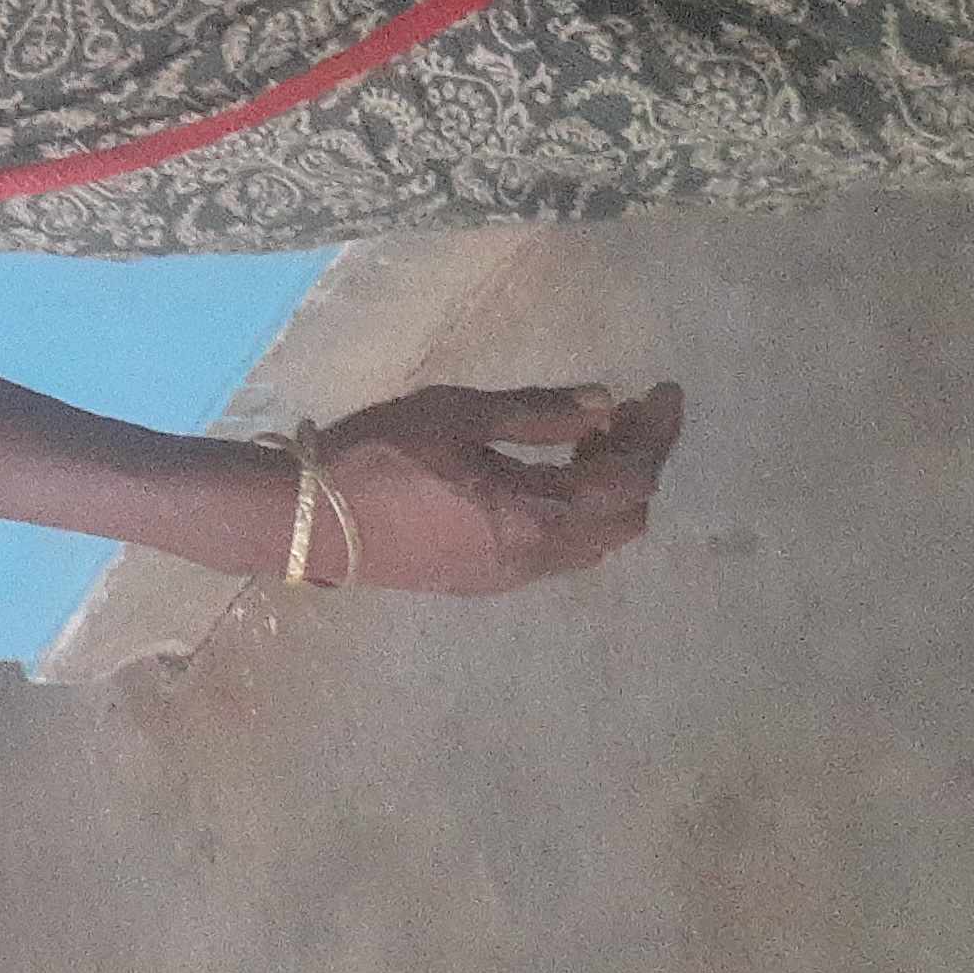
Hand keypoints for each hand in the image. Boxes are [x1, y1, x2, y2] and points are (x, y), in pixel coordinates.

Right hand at [306, 379, 687, 594]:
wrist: (310, 520)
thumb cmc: (380, 455)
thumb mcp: (456, 415)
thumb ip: (536, 412)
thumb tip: (604, 404)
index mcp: (536, 515)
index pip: (629, 478)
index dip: (655, 434)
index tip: (663, 392)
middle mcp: (536, 558)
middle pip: (624, 520)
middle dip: (638, 464)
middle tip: (626, 417)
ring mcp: (509, 577)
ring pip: (592, 543)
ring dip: (605, 493)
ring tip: (586, 443)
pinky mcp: (482, 580)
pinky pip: (556, 552)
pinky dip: (573, 513)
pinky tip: (543, 479)